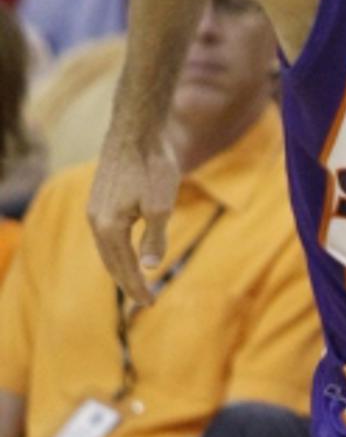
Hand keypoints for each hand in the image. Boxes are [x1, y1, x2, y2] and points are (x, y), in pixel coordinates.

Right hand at [87, 128, 179, 305]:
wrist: (136, 132)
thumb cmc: (152, 167)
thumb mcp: (161, 206)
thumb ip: (154, 238)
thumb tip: (149, 267)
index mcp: (109, 226)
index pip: (124, 267)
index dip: (138, 287)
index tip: (150, 304)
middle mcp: (95, 220)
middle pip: (111, 262)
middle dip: (128, 283)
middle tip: (145, 302)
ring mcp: (94, 209)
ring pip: (106, 249)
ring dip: (120, 268)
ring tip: (135, 284)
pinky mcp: (99, 199)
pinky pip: (105, 235)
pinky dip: (115, 251)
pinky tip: (125, 254)